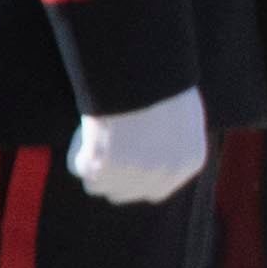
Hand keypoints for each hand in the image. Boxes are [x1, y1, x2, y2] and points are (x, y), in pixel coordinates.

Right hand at [60, 88, 206, 208]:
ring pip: (98, 186)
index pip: (154, 191)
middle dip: (110, 178)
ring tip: (95, 141)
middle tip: (102, 152)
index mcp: (188, 162)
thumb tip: (152, 149)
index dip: (133, 181)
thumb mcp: (181, 116)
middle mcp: (164, 174)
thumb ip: (172, 141)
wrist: (141, 73)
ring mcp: (134, 173)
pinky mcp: (103, 166)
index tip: (121, 164)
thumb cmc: (160, 84)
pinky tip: (85, 137)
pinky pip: (80, 169)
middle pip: (123, 194)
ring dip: (92, 168)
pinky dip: (77, 156)